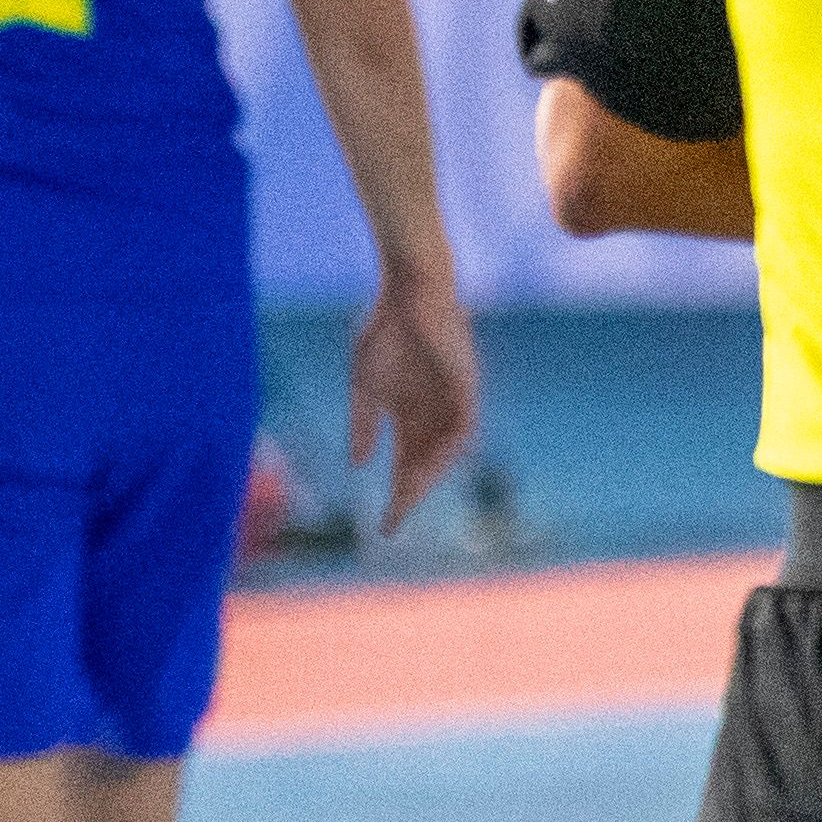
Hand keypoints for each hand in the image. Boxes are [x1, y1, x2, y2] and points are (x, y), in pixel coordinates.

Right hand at [346, 263, 481, 534]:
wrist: (407, 293)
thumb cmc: (383, 332)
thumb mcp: (364, 385)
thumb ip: (362, 424)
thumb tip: (356, 464)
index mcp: (407, 418)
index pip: (405, 468)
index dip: (397, 497)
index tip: (385, 528)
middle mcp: (432, 416)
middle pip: (425, 467)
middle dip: (411, 494)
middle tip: (394, 518)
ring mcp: (450, 402)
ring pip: (446, 452)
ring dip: (430, 474)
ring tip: (410, 491)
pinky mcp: (465, 385)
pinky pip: (465, 424)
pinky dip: (451, 445)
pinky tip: (434, 460)